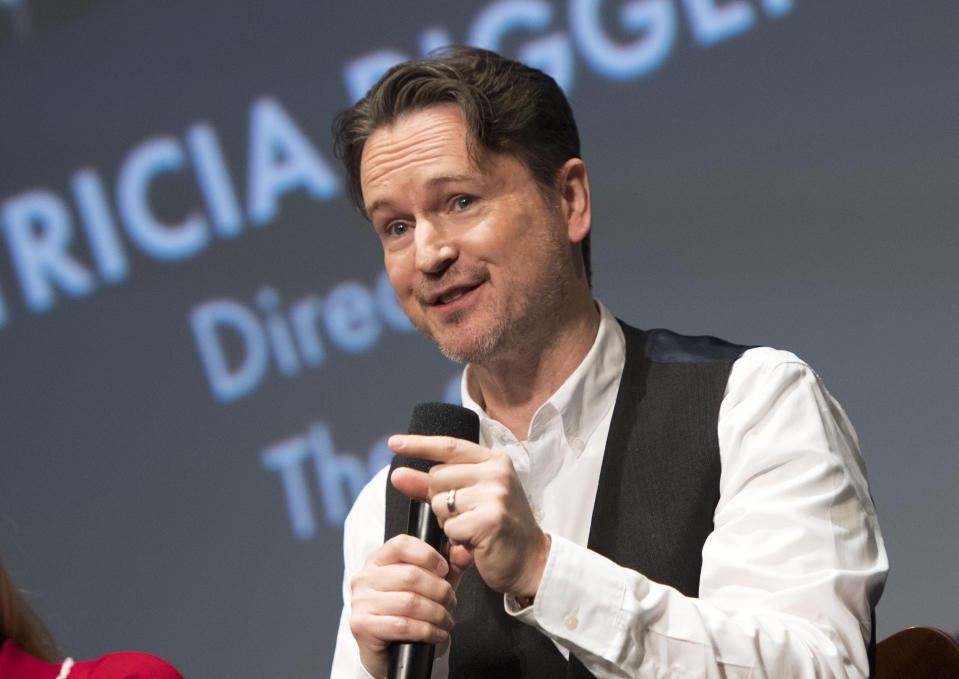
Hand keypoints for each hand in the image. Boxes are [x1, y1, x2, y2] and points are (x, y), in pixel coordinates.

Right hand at [348, 534, 463, 678]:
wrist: (389, 652)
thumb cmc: (407, 614)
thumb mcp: (430, 587)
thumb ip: (449, 568)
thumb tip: (463, 552)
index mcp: (378, 561)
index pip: (401, 544)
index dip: (428, 555)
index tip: (444, 570)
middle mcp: (365, 578)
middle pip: (411, 575)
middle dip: (440, 590)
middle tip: (451, 602)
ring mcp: (361, 602)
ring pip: (409, 602)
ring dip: (436, 613)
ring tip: (446, 620)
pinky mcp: (362, 626)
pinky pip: (403, 625)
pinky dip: (427, 631)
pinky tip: (437, 633)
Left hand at [389, 434, 550, 598]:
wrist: (531, 560)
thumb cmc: (497, 527)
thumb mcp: (469, 499)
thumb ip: (432, 486)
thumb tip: (397, 475)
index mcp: (494, 461)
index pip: (449, 446)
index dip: (419, 444)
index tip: (393, 443)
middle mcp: (496, 472)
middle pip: (437, 477)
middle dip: (440, 501)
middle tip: (465, 516)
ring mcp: (495, 495)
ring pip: (441, 503)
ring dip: (449, 522)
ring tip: (473, 529)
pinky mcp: (490, 520)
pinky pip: (450, 527)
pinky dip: (456, 540)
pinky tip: (476, 542)